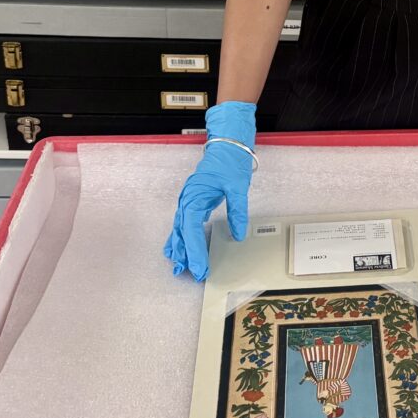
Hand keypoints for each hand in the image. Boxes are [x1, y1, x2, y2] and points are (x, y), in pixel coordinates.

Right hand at [164, 101, 256, 281]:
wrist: (227, 143)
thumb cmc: (230, 161)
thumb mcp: (238, 185)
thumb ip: (237, 210)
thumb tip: (238, 234)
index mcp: (194, 195)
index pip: (190, 228)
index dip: (194, 250)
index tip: (200, 267)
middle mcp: (187, 199)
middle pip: (181, 232)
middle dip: (186, 254)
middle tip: (194, 274)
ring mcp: (188, 200)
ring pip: (179, 229)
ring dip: (180, 248)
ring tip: (180, 268)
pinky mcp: (193, 201)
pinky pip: (183, 223)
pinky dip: (181, 238)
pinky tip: (179, 250)